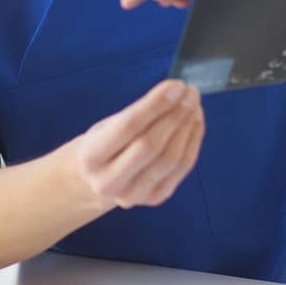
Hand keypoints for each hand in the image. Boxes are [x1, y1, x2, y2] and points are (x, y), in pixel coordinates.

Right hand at [73, 80, 205, 210]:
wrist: (97, 181)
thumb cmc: (104, 144)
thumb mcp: (106, 126)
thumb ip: (136, 114)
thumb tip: (175, 93)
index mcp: (90, 157)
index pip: (128, 126)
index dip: (155, 104)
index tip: (176, 85)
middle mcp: (109, 181)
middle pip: (151, 146)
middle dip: (175, 115)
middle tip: (190, 92)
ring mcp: (133, 195)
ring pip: (170, 158)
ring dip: (187, 127)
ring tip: (194, 104)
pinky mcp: (155, 199)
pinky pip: (181, 168)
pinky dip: (192, 142)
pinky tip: (195, 122)